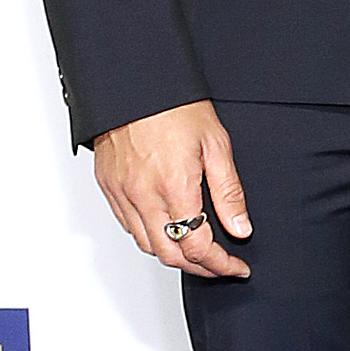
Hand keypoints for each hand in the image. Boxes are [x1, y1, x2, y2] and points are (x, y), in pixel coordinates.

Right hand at [94, 100, 251, 279]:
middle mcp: (143, 194)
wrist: (135, 82)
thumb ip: (229, 192)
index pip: (197, 246)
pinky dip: (150, 237)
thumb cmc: (175, 106)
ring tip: (197, 251)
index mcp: (174, 185)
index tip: (236, 266)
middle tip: (220, 265)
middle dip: (199, 268)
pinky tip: (167, 230)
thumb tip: (240, 228)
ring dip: (173, 255)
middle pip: (169, 255)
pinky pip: (128, 225)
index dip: (220, 264)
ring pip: (146, 245)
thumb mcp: (216, 145)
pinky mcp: (108, 186)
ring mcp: (122, 192)